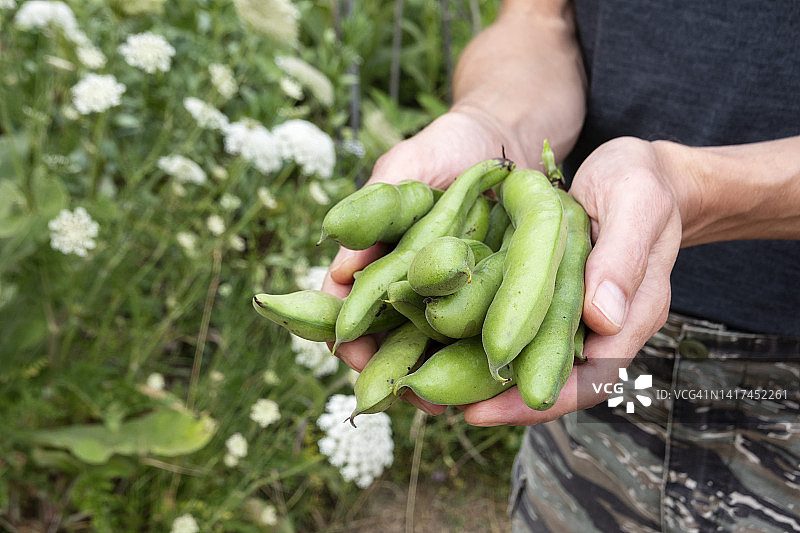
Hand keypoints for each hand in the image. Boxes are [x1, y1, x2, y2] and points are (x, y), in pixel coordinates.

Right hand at [321, 108, 524, 414]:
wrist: (509, 136)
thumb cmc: (448, 145)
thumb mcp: (406, 167)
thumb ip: (373, 208)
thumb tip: (339, 270)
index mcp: (384, 260)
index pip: (352, 307)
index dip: (346, 333)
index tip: (349, 353)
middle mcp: (415, 286)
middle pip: (391, 340)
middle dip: (389, 371)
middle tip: (396, 392)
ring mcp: (454, 296)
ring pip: (435, 349)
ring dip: (431, 378)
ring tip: (438, 399)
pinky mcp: (495, 299)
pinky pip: (483, 336)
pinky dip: (478, 360)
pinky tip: (483, 379)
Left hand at [463, 137, 684, 424]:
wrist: (639, 173)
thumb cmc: (640, 181)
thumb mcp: (635, 202)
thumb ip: (623, 256)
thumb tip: (604, 319)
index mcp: (634, 313)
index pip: (593, 378)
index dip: (541, 400)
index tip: (488, 410)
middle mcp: (606, 326)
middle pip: (560, 383)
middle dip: (507, 404)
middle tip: (452, 409)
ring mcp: (581, 317)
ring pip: (539, 364)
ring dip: (496, 381)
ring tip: (442, 387)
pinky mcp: (558, 301)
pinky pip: (527, 332)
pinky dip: (495, 343)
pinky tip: (454, 344)